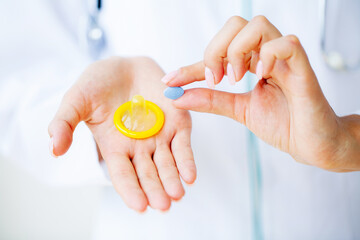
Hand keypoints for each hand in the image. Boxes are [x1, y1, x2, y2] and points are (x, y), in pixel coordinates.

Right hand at [48, 57, 195, 211]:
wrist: (124, 65)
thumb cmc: (97, 84)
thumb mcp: (76, 101)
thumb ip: (64, 124)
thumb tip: (54, 150)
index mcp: (115, 147)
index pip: (123, 175)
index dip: (131, 190)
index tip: (139, 206)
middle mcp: (139, 147)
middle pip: (148, 174)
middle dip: (155, 190)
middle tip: (163, 205)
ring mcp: (159, 135)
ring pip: (167, 163)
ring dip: (172, 179)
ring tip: (177, 195)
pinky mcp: (177, 122)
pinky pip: (183, 144)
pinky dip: (186, 160)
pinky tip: (190, 176)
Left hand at [162, 16, 359, 171]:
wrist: (311, 145)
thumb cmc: (282, 124)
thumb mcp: (238, 110)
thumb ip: (211, 101)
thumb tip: (178, 96)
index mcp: (252, 62)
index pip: (217, 53)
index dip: (190, 65)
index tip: (170, 81)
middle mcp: (267, 55)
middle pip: (236, 25)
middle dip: (215, 50)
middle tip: (215, 79)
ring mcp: (285, 59)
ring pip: (258, 26)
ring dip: (237, 51)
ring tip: (235, 79)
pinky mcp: (303, 68)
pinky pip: (286, 44)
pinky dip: (266, 56)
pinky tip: (260, 76)